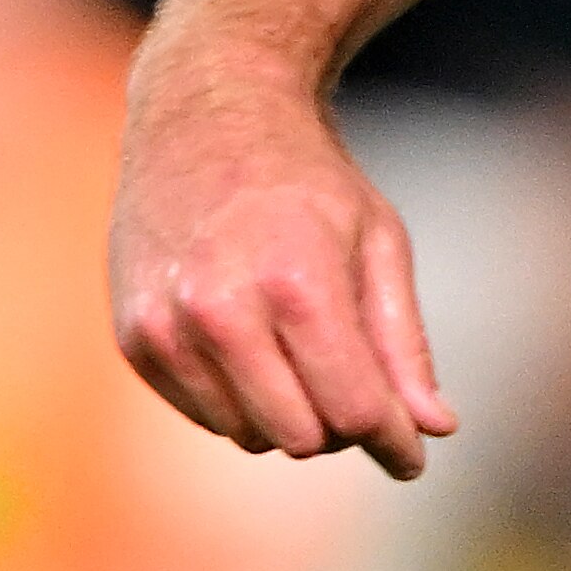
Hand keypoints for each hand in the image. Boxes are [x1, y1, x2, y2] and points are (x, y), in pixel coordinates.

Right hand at [112, 63, 457, 477]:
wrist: (206, 115)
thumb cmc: (310, 181)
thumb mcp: (379, 243)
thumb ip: (404, 345)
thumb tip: (434, 429)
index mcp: (296, 284)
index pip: (353, 411)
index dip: (393, 440)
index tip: (412, 455)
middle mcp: (221, 312)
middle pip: (302, 439)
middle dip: (341, 426)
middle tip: (358, 384)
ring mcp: (167, 328)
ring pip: (251, 437)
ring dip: (289, 414)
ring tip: (303, 349)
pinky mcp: (136, 339)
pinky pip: (205, 416)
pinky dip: (240, 399)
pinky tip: (253, 340)